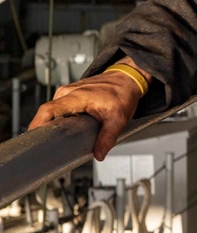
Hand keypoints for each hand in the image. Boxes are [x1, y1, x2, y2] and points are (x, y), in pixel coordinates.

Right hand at [28, 58, 151, 160]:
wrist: (127, 78)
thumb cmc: (122, 93)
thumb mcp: (118, 118)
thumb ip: (108, 137)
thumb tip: (99, 154)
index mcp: (76, 96)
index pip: (48, 109)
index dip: (38, 124)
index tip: (34, 137)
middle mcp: (68, 92)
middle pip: (46, 112)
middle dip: (44, 129)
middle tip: (47, 145)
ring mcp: (67, 92)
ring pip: (51, 111)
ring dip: (52, 124)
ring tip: (56, 139)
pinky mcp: (69, 94)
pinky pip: (57, 107)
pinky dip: (58, 118)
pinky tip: (64, 128)